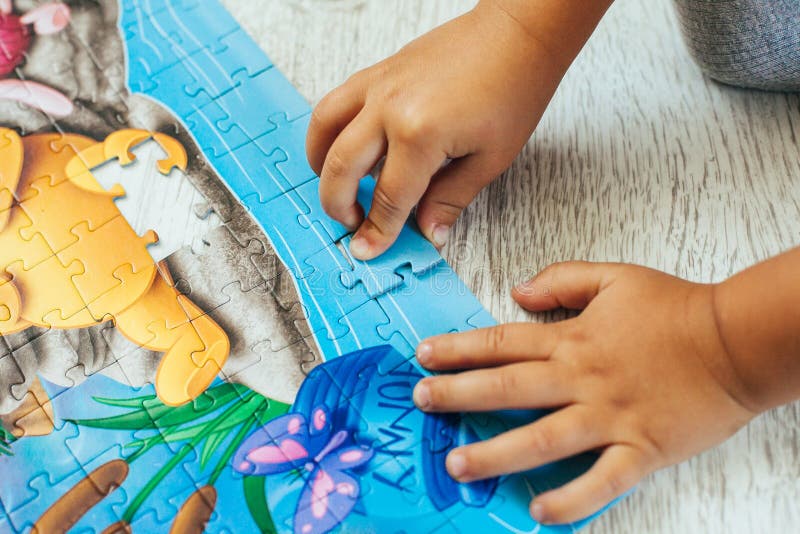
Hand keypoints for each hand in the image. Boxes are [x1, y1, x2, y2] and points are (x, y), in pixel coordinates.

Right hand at [306, 1, 566, 258]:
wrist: (517, 33)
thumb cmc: (513, 87)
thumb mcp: (490, 159)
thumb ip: (450, 199)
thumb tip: (429, 232)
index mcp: (419, 134)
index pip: (389, 198)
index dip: (377, 231)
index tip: (367, 249)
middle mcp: (389, 107)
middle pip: (342, 167)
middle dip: (338, 205)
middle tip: (351, 224)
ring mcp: (379, 84)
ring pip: (324, 128)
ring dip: (319, 164)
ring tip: (333, 187)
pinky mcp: (379, 71)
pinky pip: (336, 101)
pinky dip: (329, 129)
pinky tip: (344, 146)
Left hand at [412, 261, 755, 523]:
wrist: (736, 341)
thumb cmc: (677, 309)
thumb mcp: (614, 277)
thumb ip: (562, 279)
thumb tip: (517, 291)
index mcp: (573, 339)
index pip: (502, 343)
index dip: (458, 349)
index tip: (424, 356)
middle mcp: (582, 379)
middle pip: (508, 387)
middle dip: (458, 395)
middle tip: (421, 403)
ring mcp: (609, 416)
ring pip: (542, 437)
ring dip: (496, 453)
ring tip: (459, 464)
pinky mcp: (641, 448)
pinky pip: (601, 479)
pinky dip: (572, 497)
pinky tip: (540, 510)